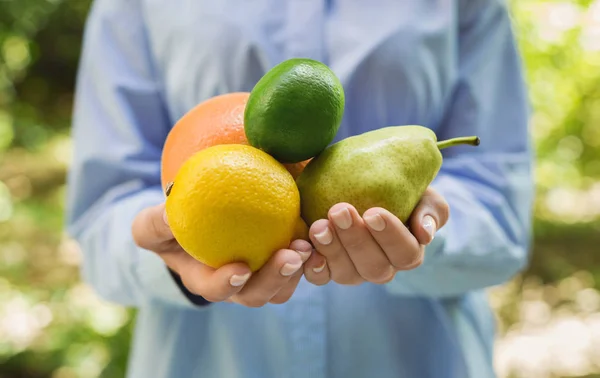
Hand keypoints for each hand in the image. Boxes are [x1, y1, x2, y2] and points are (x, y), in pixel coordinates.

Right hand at [131, 203, 310, 306]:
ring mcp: (260, 274)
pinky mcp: (280, 258)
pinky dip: (310, 254)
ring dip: (297, 270)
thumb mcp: (152, 224)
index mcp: (205, 279)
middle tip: (290, 256)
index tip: (240, 269)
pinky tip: (317, 231)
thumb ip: (155, 222)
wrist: (199, 216)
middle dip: (274, 280)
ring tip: (308, 246)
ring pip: (283, 285)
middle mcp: (236, 284)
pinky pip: (299, 264)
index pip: (214, 289)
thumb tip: (168, 214)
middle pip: (257, 294)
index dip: (226, 285)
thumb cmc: (171, 223)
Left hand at [302, 187, 449, 285]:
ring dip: (332, 250)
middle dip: (356, 240)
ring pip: (345, 274)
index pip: (406, 253)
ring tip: (319, 225)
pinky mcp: (326, 269)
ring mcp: (352, 271)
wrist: (355, 181)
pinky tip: (303, 247)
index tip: (374, 212)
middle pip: (374, 267)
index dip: (391, 237)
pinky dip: (311, 265)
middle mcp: (381, 267)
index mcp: (407, 252)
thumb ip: (430, 208)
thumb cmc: (394, 185)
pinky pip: (319, 277)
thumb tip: (425, 234)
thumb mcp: (420, 190)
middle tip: (340, 211)